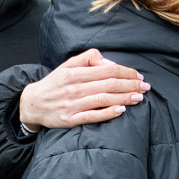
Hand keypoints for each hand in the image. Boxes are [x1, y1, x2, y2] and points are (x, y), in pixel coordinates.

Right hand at [19, 50, 147, 129]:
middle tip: (145, 87)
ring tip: (139, 97)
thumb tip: (108, 61)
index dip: (125, 72)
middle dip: (130, 85)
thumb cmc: (55, 84)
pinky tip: (121, 110)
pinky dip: (108, 112)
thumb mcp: (67, 65)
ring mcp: (72, 104)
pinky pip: (92, 116)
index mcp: (74, 72)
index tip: (138, 76)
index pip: (106, 69)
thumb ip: (87, 59)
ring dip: (124, 98)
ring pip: (103, 99)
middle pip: (108, 84)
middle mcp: (74, 87)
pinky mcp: (70, 119)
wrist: (33, 103)